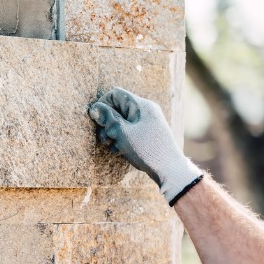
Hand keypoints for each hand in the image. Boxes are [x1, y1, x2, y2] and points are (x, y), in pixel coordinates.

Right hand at [89, 87, 202, 204]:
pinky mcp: (148, 132)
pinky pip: (130, 129)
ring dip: (113, 133)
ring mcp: (148, 121)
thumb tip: (94, 107)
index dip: (103, 105)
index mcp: (141, 105)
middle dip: (107, 123)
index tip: (98, 121)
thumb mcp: (122, 133)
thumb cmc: (146, 150)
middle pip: (117, 108)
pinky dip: (122, 138)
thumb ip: (108, 118)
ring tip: (113, 146)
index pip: (115, 94)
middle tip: (106, 139)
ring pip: (122, 121)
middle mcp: (145, 110)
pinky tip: (121, 150)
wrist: (169, 169)